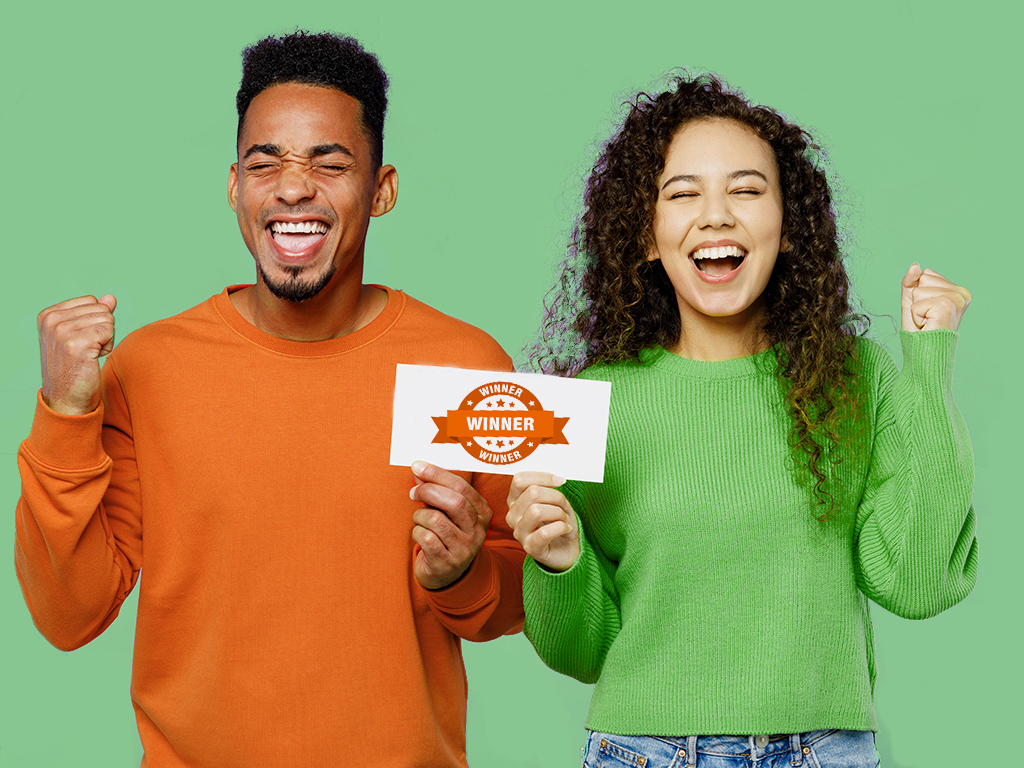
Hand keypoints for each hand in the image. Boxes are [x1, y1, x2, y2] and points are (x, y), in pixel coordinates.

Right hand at [37, 295, 116, 415]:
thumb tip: (111, 298)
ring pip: (108, 320)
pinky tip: (93, 359)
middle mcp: (51, 320)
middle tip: (87, 350)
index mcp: (48, 314)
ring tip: (89, 355)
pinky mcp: (76, 343)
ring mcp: (62, 331)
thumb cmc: (76, 368)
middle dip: (103, 330)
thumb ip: (95, 314)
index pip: (92, 300)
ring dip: (106, 339)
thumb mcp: (81, 335)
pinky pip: (109, 331)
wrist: (67, 399)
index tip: (82, 341)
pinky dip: (107, 347)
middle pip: (102, 309)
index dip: (95, 321)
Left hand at [409, 461, 491, 589]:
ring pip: (436, 519)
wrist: (447, 574)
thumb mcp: (446, 510)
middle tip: (413, 491)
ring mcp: (464, 548)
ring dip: (420, 515)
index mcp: (482, 512)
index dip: (437, 474)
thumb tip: (419, 470)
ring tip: (419, 520)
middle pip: (454, 501)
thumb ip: (434, 490)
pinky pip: (426, 538)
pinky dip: (416, 532)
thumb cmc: (445, 534)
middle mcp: (477, 531)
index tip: (418, 466)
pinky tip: (420, 535)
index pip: (462, 487)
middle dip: (428, 491)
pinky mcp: (447, 562)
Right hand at [506, 472, 578, 572]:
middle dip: (555, 496)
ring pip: (537, 511)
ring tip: (564, 519)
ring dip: (558, 513)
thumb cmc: (559, 522)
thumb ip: (550, 488)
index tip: (560, 481)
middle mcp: (513, 516)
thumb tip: (556, 478)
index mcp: (515, 500)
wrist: (567, 549)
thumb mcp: (555, 501)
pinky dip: (561, 527)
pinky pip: (544, 532)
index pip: (520, 480)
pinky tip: (566, 529)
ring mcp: (519, 533)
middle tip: (564, 505)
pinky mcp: (530, 548)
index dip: (542, 477)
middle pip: (532, 493)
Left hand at [901, 264, 970, 331]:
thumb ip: (911, 282)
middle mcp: (961, 294)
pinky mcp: (946, 307)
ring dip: (916, 309)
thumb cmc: (921, 329)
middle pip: (923, 279)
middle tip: (927, 317)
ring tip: (927, 322)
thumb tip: (915, 265)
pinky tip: (927, 325)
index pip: (926, 274)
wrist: (926, 352)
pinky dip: (916, 315)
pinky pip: (917, 303)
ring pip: (919, 290)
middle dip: (917, 300)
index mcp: (958, 290)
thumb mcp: (912, 301)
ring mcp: (956, 300)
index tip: (928, 310)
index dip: (919, 293)